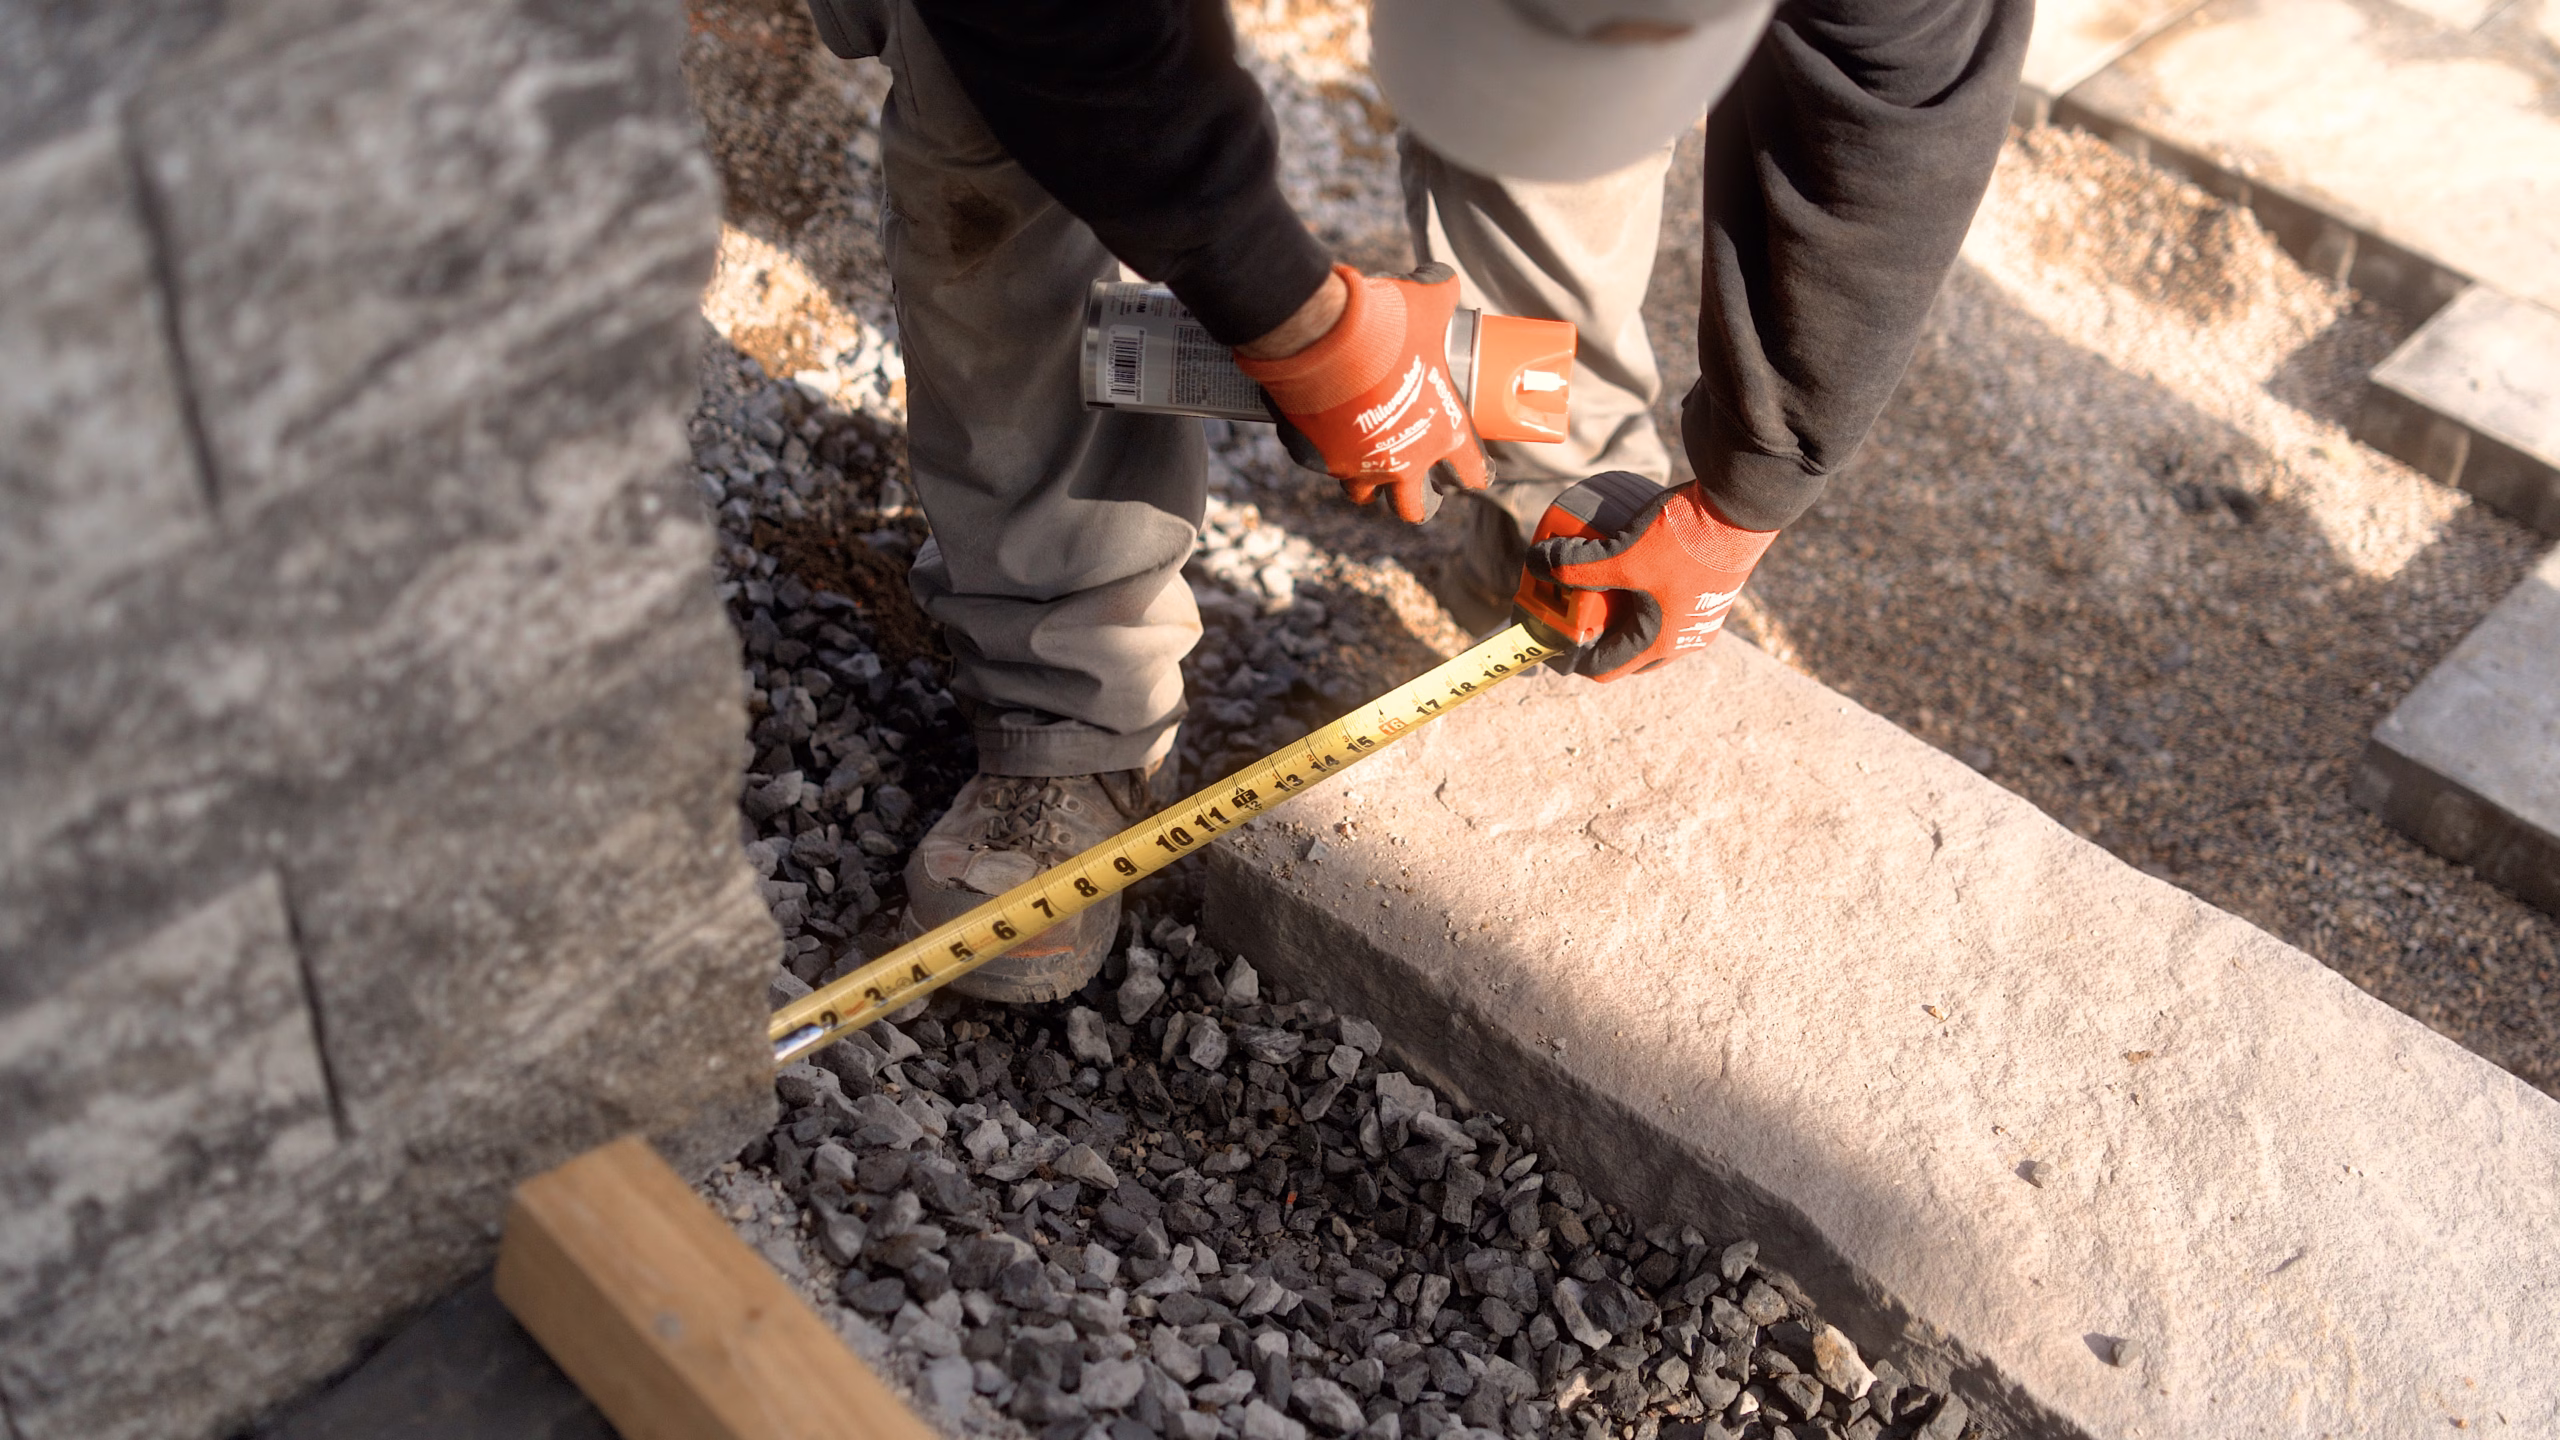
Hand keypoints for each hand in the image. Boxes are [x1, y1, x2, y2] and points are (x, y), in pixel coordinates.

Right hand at [1235, 264, 1490, 522]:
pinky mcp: (1317, 458)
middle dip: (1416, 502)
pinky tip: (1325, 435)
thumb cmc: (1382, 324)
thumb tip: (1443, 281)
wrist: (1318, 335)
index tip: (1473, 475)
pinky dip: (1326, 454)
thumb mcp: (1426, 303)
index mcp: (1441, 431)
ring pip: (1363, 495)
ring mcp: (1357, 465)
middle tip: (1415, 488)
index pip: (1471, 471)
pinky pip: (1323, 465)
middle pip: (1413, 508)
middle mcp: (1401, 460)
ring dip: (1367, 484)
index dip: (1475, 474)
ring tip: (1366, 464)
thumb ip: (1440, 298)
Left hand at [1528, 480, 1777, 680]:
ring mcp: (1702, 620)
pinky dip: (1645, 603)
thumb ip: (1576, 564)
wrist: (1744, 507)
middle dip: (1596, 639)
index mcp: (1659, 643)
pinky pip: (1669, 610)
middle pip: (1627, 653)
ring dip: (1623, 621)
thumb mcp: (1622, 554)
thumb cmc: (1683, 538)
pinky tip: (1635, 578)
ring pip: (1650, 631)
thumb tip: (1535, 561)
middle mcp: (1684, 641)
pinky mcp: (1712, 594)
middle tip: (1570, 614)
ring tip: (1598, 594)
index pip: (1603, 668)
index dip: (1571, 659)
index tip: (1550, 641)